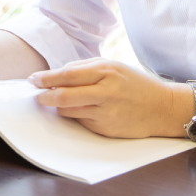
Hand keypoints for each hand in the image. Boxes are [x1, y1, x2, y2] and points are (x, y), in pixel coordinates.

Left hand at [30, 58, 186, 138]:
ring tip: (55, 100)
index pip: (67, 75)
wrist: (163, 108)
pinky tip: (80, 109)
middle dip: (44, 96)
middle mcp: (105, 92)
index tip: (33, 79)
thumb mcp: (112, 65)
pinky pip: (82, 121)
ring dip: (57, 107)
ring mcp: (106, 113)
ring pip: (69, 111)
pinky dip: (75, 115)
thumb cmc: (135, 83)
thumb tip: (57, 75)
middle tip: (36, 95)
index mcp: (105, 71)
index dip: (46, 78)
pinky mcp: (107, 129)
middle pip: (64, 96)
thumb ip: (84, 68)